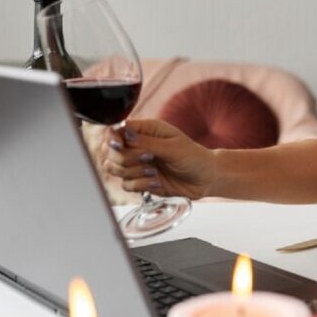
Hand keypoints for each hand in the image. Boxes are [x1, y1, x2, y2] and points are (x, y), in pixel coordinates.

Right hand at [99, 118, 214, 198]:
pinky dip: (140, 185)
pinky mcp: (140, 181)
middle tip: (148, 159)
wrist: (205, 179)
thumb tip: (125, 134)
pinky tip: (157, 182)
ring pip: (114, 168)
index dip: (112, 138)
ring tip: (153, 172)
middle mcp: (137, 146)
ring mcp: (137, 164)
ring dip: (133, 172)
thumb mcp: (173, 147)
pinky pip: (126, 184)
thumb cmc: (194, 157)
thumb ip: (148, 143)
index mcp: (146, 131)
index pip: (117, 130)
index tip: (119, 145)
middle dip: (125, 158)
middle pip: (110, 151)